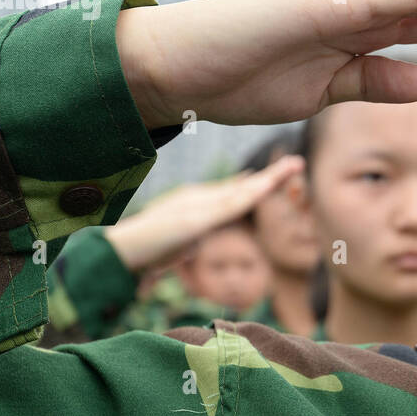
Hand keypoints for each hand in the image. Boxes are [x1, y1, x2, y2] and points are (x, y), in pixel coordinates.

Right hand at [104, 156, 303, 271]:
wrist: (119, 252)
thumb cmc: (142, 253)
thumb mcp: (172, 247)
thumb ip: (185, 243)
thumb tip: (192, 247)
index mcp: (195, 203)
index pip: (232, 191)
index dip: (255, 183)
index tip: (275, 175)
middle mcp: (198, 197)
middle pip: (242, 186)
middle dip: (271, 176)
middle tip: (298, 163)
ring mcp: (198, 205)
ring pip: (242, 191)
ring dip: (269, 180)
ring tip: (293, 167)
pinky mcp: (196, 218)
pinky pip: (230, 206)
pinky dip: (249, 195)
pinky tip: (267, 187)